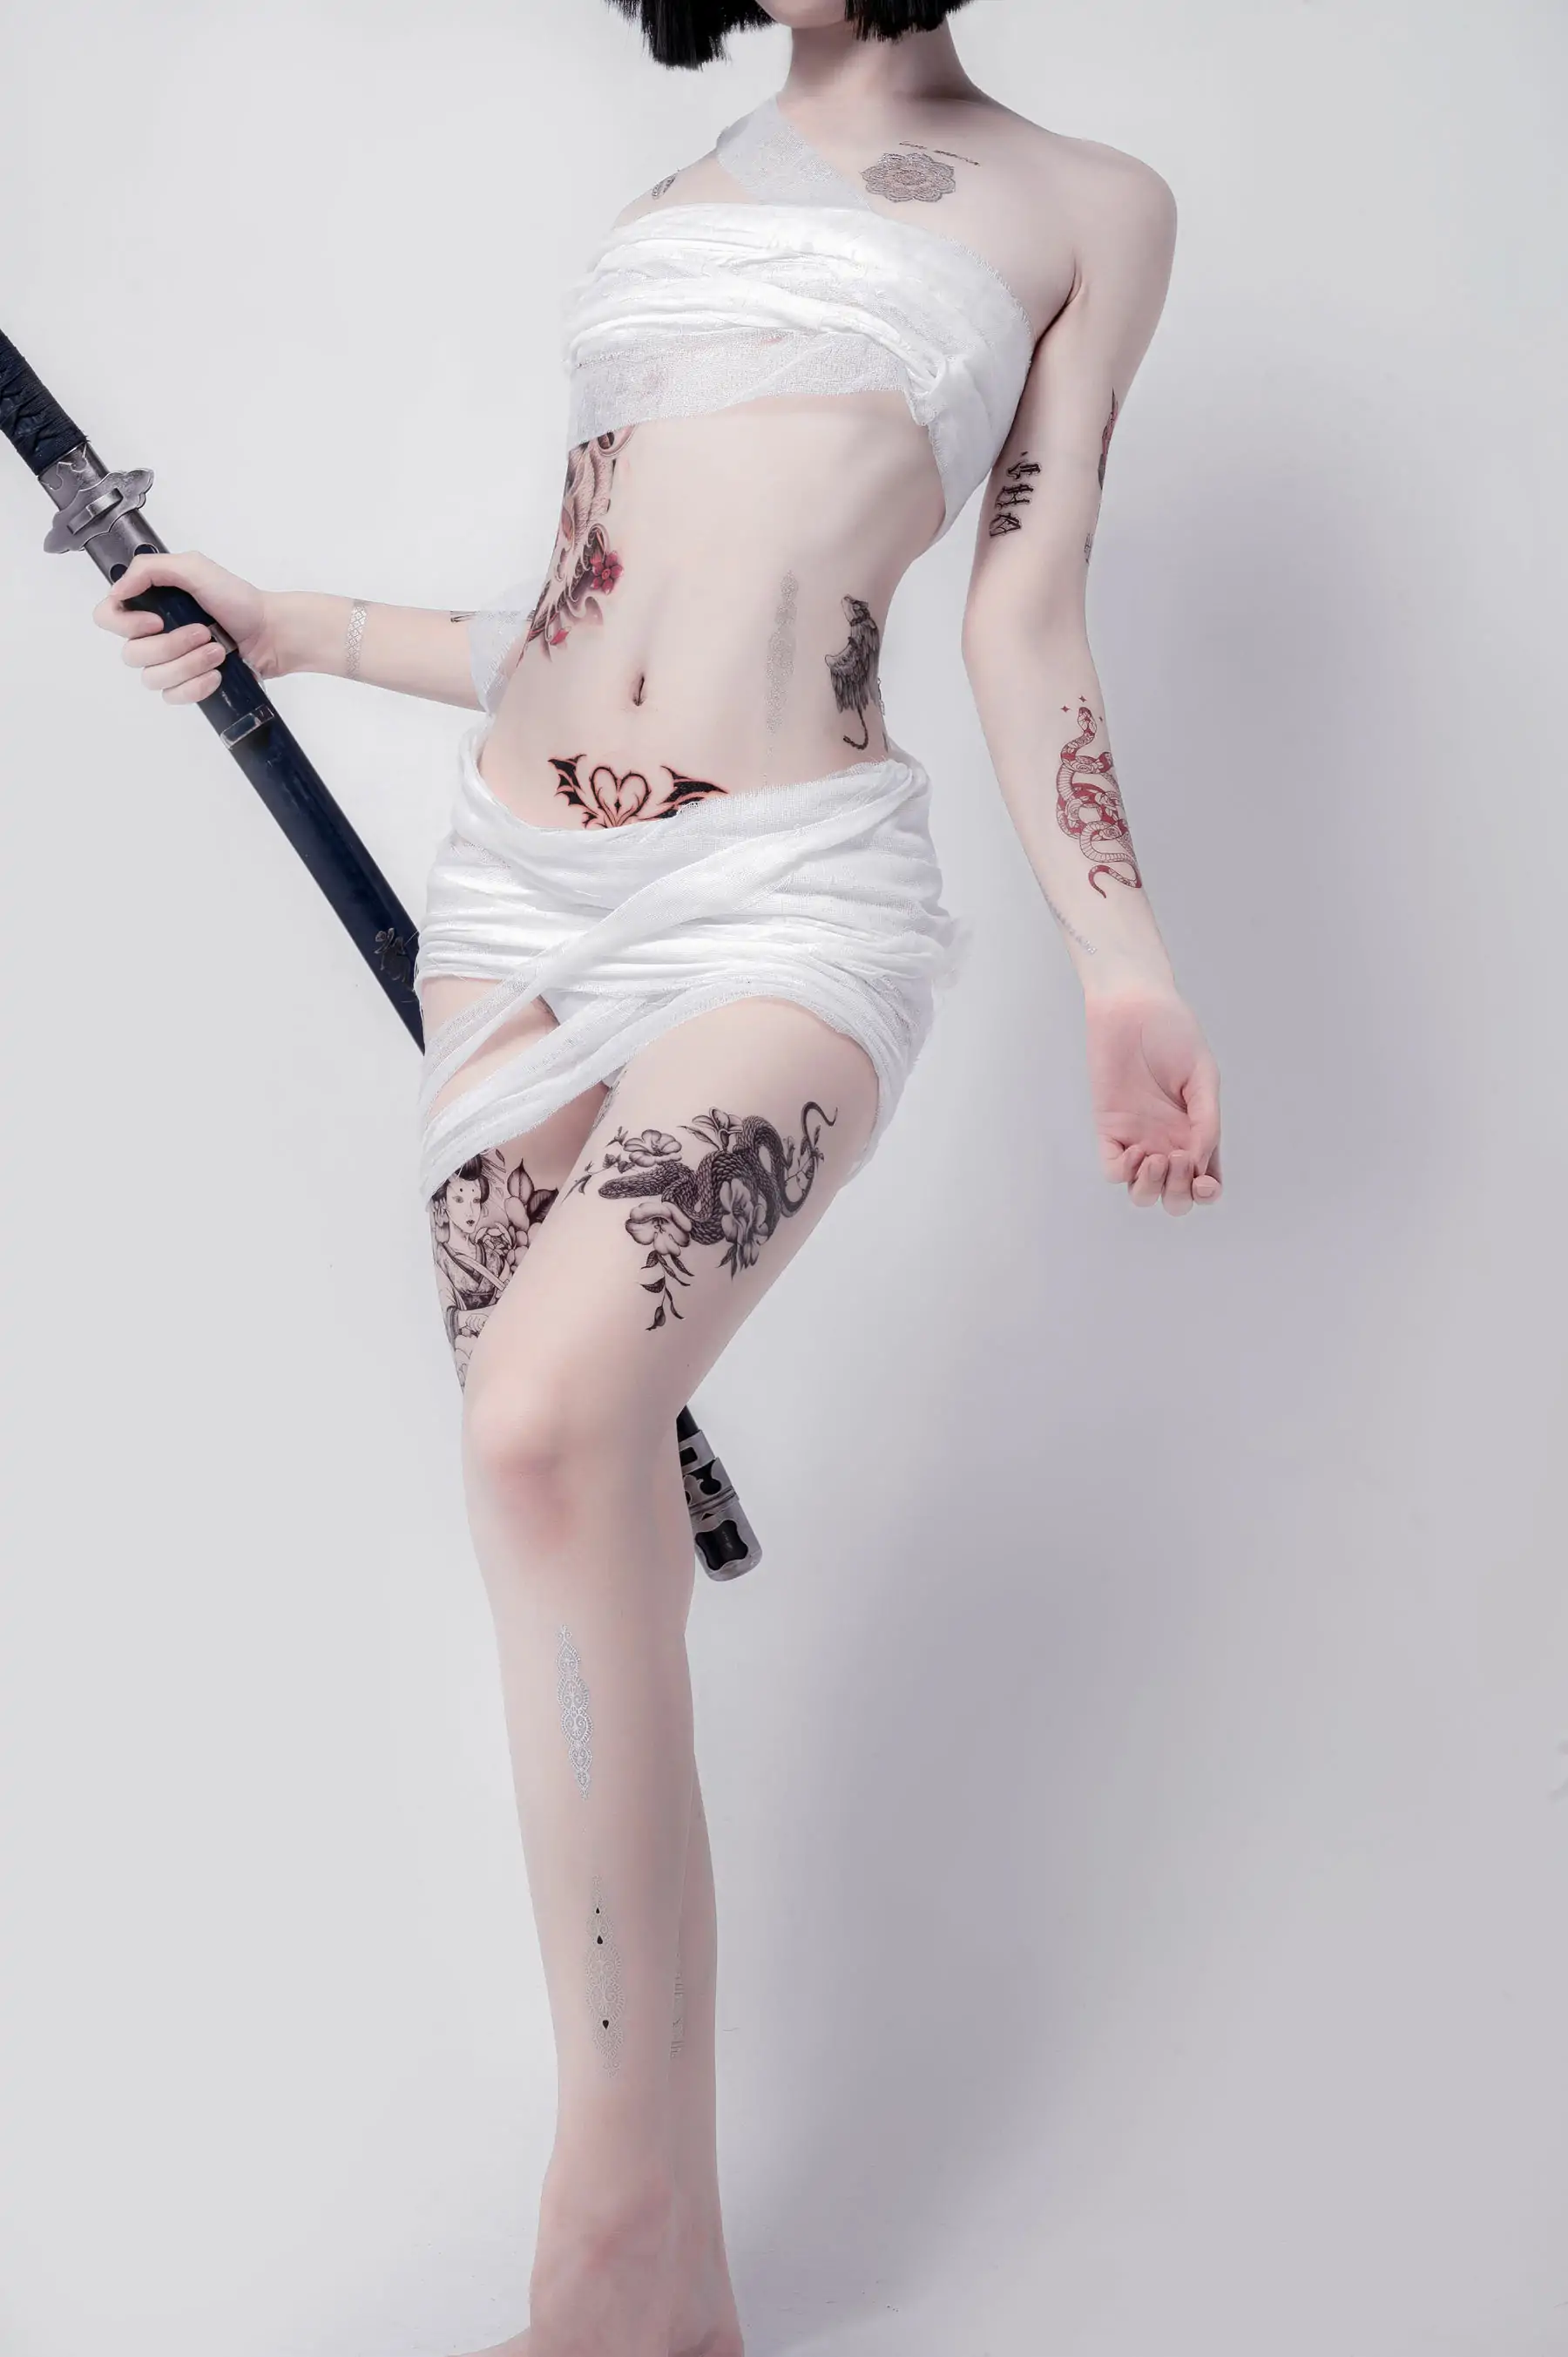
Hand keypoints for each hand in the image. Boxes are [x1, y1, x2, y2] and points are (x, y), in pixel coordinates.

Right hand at [92, 549, 278, 703]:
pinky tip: (216, 674)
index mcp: (149, 604)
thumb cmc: (239, 600)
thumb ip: (150, 569)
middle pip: (131, 654)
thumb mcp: (194, 568)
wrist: (271, 633)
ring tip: (217, 652)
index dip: (124, 624)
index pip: (107, 617)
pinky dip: (195, 687)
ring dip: (188, 665)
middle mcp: (154, 634)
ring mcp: (170, 663)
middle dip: (171, 646)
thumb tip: (117, 590)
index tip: (157, 621)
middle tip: (204, 632)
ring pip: (152, 678)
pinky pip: (172, 696)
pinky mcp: (187, 685)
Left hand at [1085, 988, 1221, 1215]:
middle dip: (1179, 1194)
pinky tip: (1135, 1150)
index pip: (1205, 1181)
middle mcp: (1168, 1142)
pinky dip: (1124, 1172)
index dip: (1207, 1193)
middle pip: (1174, 1196)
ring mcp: (1137, 1138)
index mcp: (1196, 1132)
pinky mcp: (1108, 1128)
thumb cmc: (1174, 1033)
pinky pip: (1113, 1169)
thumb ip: (1207, 1120)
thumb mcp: (1203, 1076)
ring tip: (1156, 1158)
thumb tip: (1201, 1164)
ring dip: (1152, 1187)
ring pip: (1141, 1191)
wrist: (1134, 1007)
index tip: (1204, 1180)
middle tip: (1178, 1159)